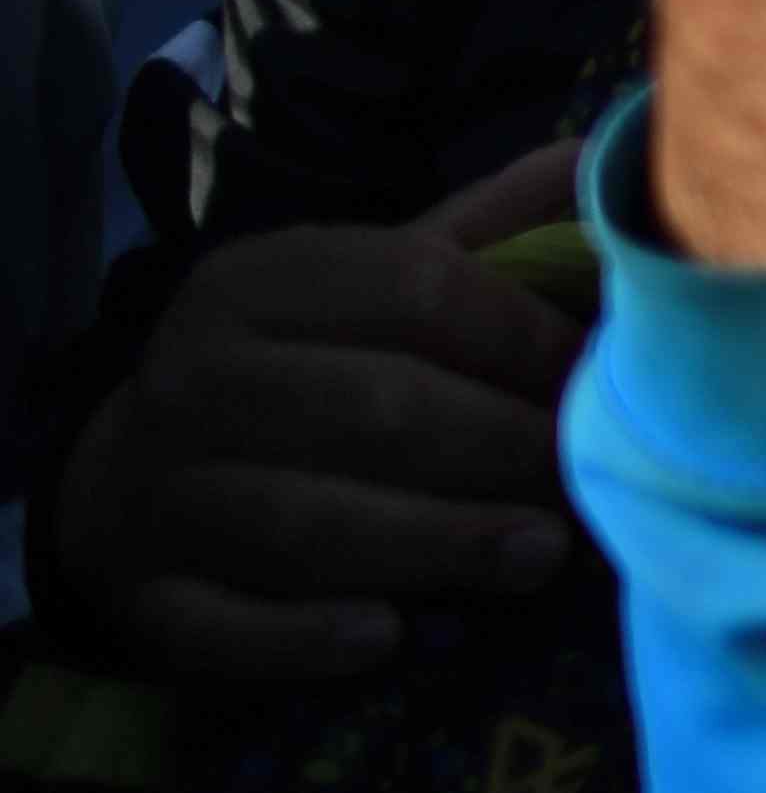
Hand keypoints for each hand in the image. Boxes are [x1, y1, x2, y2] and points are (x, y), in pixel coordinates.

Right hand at [44, 144, 584, 680]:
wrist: (132, 480)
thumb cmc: (304, 372)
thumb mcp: (371, 284)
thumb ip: (486, 231)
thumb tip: (605, 157)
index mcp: (254, 283)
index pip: (417, 289)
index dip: (528, 338)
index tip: (603, 379)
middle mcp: (193, 378)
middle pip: (378, 409)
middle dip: (504, 447)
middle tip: (590, 479)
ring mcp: (158, 493)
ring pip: (311, 523)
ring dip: (440, 542)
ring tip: (540, 553)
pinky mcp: (145, 597)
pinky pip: (230, 624)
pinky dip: (310, 635)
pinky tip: (389, 635)